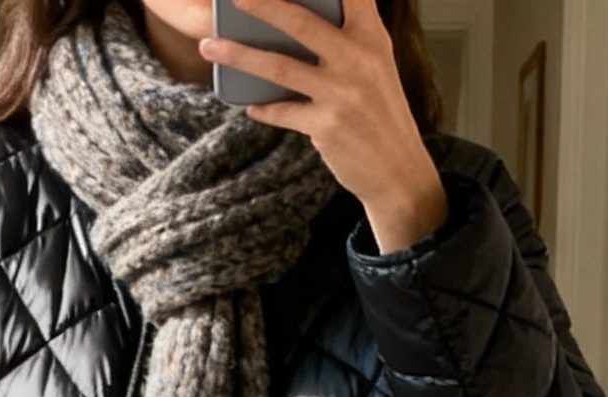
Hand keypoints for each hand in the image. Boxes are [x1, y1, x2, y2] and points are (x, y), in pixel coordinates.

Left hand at [200, 0, 447, 252]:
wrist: (398, 169)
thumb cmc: (381, 112)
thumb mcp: (375, 63)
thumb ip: (347, 35)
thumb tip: (297, 18)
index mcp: (371, 35)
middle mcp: (357, 58)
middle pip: (299, 22)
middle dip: (261, 4)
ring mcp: (341, 93)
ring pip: (279, 67)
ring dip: (239, 55)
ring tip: (209, 46)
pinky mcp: (326, 126)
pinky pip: (283, 111)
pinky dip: (264, 108)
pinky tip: (250, 105)